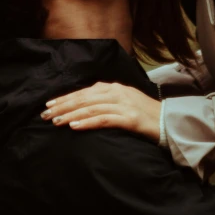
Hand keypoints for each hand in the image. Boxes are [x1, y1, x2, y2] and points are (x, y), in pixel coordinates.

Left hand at [41, 82, 160, 142]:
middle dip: (62, 106)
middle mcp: (116, 92)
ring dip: (70, 115)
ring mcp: (123, 104)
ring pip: (90, 108)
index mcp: (113, 87)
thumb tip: (83, 106)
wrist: (168, 122)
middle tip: (45, 114)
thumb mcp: (123, 101)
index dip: (65, 98)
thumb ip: (105, 100)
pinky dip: (87, 122)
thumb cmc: (143, 114)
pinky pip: (103, 119)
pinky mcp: (129, 118)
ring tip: (55, 122)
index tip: (49, 104)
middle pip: (83, 99)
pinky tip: (74, 127)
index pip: (84, 92)